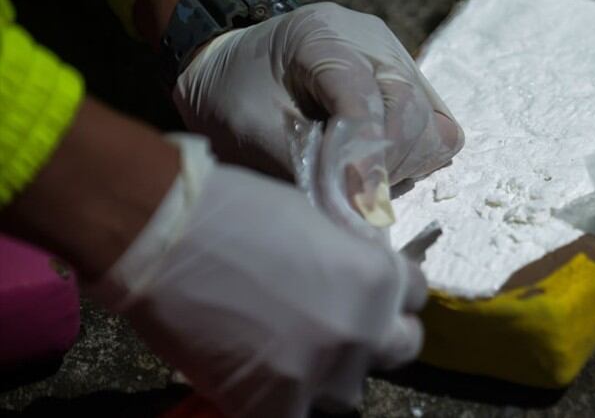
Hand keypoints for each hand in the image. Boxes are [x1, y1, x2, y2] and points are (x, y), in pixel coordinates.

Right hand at [90, 135, 426, 416]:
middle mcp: (363, 331)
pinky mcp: (271, 406)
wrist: (165, 234)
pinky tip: (256, 379)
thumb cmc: (236, 210)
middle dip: (374, 336)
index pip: (416, 296)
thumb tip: (353, 274)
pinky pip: (293, 416)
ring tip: (289, 353)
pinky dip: (277, 402)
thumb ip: (348, 256)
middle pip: (399, 349)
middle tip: (336, 326)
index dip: (391, 292)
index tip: (365, 291)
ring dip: (327, 374)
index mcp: (378, 279)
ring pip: (346, 392)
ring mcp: (319, 374)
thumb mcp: (316, 220)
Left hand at [173, 2, 463, 227]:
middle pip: (409, 107)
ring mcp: (397, 58)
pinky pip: (437, 126)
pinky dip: (416, 154)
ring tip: (361, 180)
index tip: (360, 202)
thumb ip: (303, 163)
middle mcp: (371, 39)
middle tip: (354, 198)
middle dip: (385, 163)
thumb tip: (354, 209)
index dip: (364, 155)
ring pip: (432, 121)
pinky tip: (379, 165)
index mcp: (321, 35)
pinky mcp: (410, 82)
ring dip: (404, 163)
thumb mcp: (249, 130)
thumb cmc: (232, 98)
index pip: (362, 96)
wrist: (231, 70)